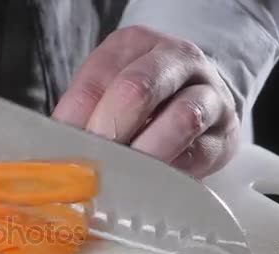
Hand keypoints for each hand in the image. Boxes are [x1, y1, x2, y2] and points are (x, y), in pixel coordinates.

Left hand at [53, 26, 238, 177]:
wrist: (199, 93)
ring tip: (121, 177)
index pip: (96, 78)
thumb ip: (81, 114)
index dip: (75, 118)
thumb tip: (53, 155)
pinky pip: (199, 154)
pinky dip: (169, 173)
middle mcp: (176, 59)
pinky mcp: (226, 134)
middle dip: (108, 131)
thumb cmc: (142, 96)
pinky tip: (149, 184)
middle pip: (137, 89)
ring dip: (143, 154)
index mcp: (134, 45)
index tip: (61, 149)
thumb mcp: (106, 89)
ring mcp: (208, 93)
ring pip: (180, 119)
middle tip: (92, 163)